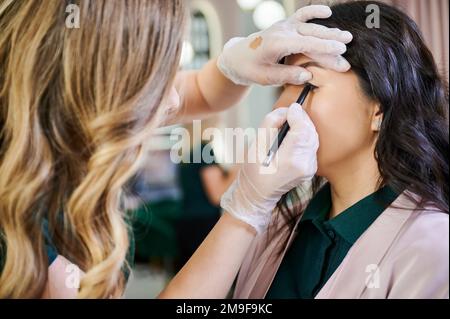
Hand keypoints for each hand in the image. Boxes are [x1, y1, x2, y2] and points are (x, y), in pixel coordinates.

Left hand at [217, 5, 352, 85]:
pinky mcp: (285, 24)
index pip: (306, 44)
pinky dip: (314, 12)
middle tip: (347, 56)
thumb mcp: (265, 78)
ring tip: (347, 38)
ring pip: (311, 26)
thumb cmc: (249, 69)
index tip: (340, 55)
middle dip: (331, 45)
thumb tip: (307, 75)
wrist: (236, 57)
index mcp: (277, 43)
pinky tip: (327, 13)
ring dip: (329, 32)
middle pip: (312, 36)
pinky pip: (302, 15)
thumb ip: (286, 75)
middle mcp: (282, 31)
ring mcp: (284, 25)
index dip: (324, 49)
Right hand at [220, 103, 318, 232]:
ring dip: (303, 127)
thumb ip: (271, 124)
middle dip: (301, 119)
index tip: (290, 108)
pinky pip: (311, 146)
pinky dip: (304, 137)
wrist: (257, 195)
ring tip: (290, 122)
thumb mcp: (256, 145)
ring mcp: (309, 169)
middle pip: (310, 132)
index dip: (297, 115)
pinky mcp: (310, 169)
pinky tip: (293, 136)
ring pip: (313, 138)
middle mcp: (304, 165)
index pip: (302, 129)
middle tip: (289, 113)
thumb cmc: (253, 171)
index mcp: (290, 160)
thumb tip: (286, 111)